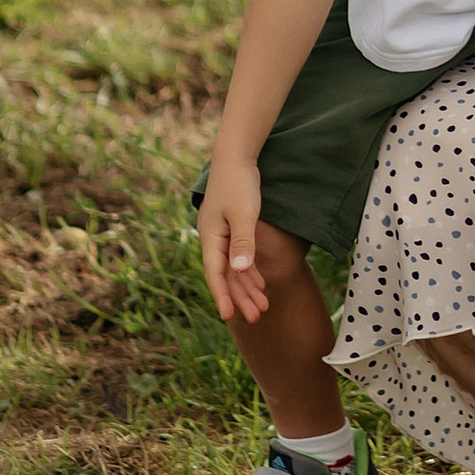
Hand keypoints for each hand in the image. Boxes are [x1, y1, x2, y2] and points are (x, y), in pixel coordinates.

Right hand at [198, 154, 267, 323]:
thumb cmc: (238, 183)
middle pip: (227, 276)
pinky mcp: (233, 229)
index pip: (216, 274)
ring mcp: (223, 235)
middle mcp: (214, 241)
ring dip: (248, 286)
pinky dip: (249, 271)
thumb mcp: (243, 213)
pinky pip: (240, 257)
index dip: (223, 296)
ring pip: (234, 268)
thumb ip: (242, 242)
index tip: (229, 317)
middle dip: (241, 297)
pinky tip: (260, 283)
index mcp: (211, 238)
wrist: (236, 157)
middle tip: (257, 318)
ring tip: (263, 306)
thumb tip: (239, 270)